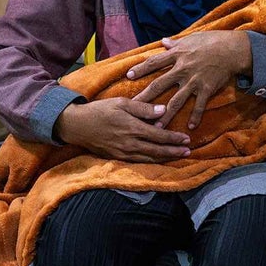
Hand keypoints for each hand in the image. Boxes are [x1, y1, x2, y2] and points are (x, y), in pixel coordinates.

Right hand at [54, 99, 190, 162]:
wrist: (77, 125)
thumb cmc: (100, 110)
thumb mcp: (121, 103)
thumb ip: (143, 108)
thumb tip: (163, 110)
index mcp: (132, 128)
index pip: (159, 136)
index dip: (174, 138)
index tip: (186, 139)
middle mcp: (130, 143)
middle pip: (157, 150)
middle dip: (174, 151)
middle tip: (188, 151)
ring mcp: (123, 153)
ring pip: (149, 159)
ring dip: (165, 158)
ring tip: (178, 157)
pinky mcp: (118, 158)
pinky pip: (139, 162)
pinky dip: (151, 162)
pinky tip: (158, 160)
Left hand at [128, 31, 251, 128]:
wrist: (232, 49)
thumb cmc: (211, 41)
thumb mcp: (191, 39)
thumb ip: (176, 43)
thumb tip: (163, 42)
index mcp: (177, 55)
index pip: (154, 62)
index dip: (141, 69)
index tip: (128, 76)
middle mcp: (182, 69)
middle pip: (159, 85)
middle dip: (145, 97)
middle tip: (133, 108)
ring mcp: (194, 81)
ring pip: (176, 101)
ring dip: (166, 115)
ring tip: (157, 128)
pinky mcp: (206, 89)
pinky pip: (199, 106)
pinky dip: (195, 116)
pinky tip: (190, 127)